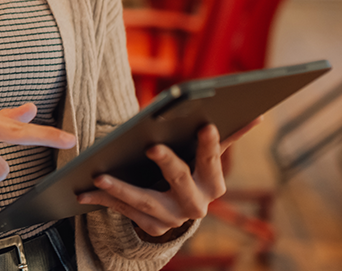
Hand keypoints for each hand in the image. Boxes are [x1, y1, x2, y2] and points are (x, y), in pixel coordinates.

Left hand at [76, 117, 263, 238]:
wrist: (179, 209)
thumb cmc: (191, 170)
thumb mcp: (206, 157)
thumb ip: (226, 137)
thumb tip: (257, 114)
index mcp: (214, 185)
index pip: (212, 162)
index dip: (210, 146)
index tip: (206, 125)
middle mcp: (196, 206)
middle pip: (180, 182)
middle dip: (168, 164)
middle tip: (152, 146)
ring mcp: (173, 220)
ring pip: (145, 202)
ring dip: (121, 189)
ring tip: (99, 176)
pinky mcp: (151, 227)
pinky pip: (124, 211)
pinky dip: (103, 200)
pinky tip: (84, 191)